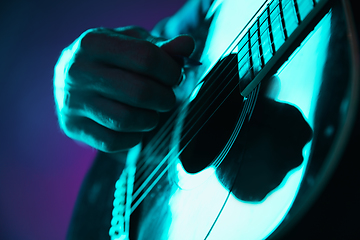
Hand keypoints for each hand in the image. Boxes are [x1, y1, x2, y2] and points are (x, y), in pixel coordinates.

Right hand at [54, 26, 194, 151]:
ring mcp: (73, 102)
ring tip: (152, 112)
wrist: (68, 78)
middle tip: (167, 97)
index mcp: (93, 43)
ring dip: (151, 119)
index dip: (171, 70)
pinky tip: (134, 126)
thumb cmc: (109, 59)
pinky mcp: (73, 127)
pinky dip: (134, 137)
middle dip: (165, 98)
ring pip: (127, 120)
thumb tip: (187, 46)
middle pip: (140, 92)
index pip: (146, 58)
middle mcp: (78, 71)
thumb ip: (161, 46)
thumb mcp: (131, 43)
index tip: (175, 76)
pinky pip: (114, 141)